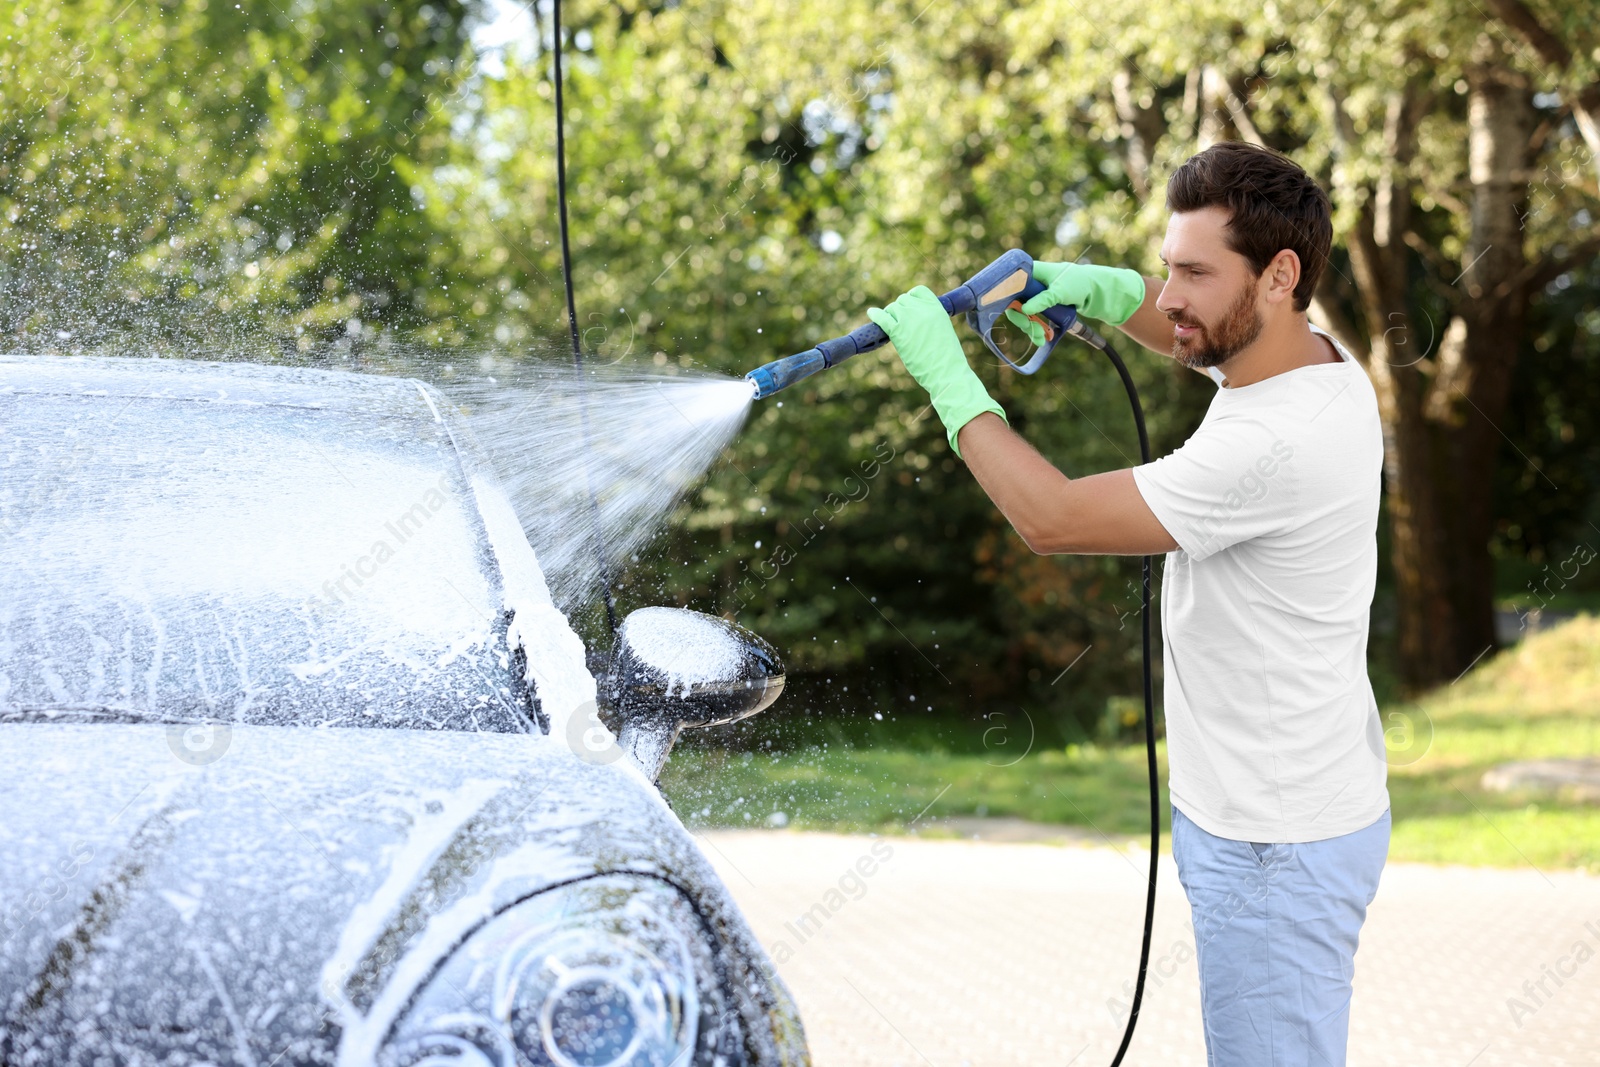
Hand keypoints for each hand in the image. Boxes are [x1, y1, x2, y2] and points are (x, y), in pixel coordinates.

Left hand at [867, 285, 1005, 457]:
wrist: (950, 379)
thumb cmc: (953, 370)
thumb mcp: (945, 346)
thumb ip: (935, 337)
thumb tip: (933, 342)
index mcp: (939, 312)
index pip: (919, 293)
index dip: (910, 300)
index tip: (907, 311)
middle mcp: (926, 312)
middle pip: (903, 300)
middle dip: (898, 310)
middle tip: (896, 324)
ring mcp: (912, 320)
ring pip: (892, 309)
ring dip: (888, 316)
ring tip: (886, 324)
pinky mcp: (901, 332)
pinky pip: (883, 319)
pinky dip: (876, 317)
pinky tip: (872, 316)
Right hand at [1003, 261, 1145, 344]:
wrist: (1095, 292)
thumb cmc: (1078, 283)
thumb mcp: (1060, 291)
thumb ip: (1043, 300)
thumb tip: (1025, 310)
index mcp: (1032, 272)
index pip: (1010, 284)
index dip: (1006, 299)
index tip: (1012, 312)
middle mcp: (1030, 283)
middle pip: (1015, 303)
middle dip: (1023, 320)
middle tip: (1030, 330)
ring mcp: (1035, 295)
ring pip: (1024, 314)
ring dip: (1031, 328)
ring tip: (1041, 338)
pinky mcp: (1042, 306)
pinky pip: (1033, 319)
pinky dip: (1036, 329)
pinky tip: (1043, 338)